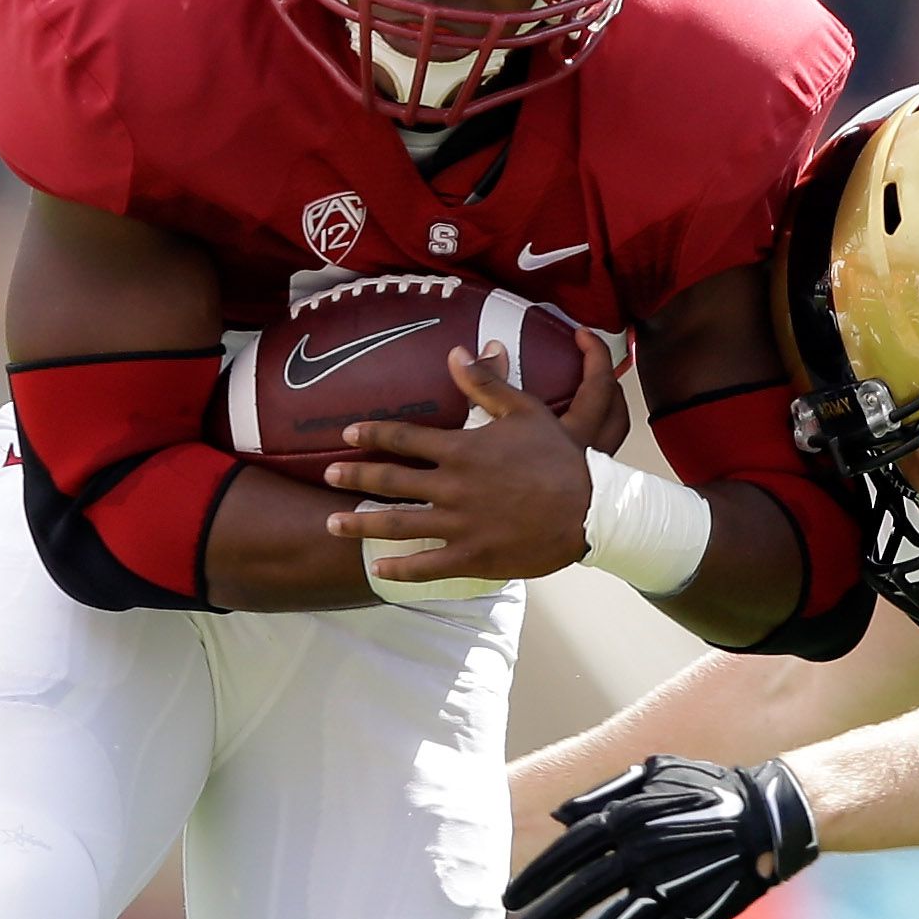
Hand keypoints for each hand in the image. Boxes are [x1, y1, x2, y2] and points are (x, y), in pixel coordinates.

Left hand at [325, 339, 624, 592]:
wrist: (591, 510)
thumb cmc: (561, 458)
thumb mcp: (526, 411)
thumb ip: (487, 382)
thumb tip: (458, 350)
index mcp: (462, 449)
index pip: (405, 438)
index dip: (373, 434)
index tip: (348, 433)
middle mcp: (453, 487)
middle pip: (391, 480)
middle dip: (355, 477)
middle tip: (327, 474)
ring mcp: (460, 525)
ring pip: (398, 524)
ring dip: (362, 524)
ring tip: (332, 523)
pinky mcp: (472, 556)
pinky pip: (427, 564)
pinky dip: (399, 568)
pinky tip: (377, 568)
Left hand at [501, 753, 818, 918]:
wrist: (769, 815)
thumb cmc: (705, 788)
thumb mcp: (655, 771)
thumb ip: (605, 792)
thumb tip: (559, 814)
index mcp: (631, 815)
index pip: (569, 851)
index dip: (535, 877)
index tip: (506, 899)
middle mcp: (645, 852)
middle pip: (582, 893)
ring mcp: (671, 886)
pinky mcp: (695, 912)